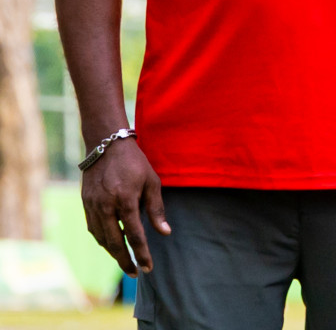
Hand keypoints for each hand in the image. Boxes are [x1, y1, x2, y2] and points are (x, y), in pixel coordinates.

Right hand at [81, 138, 169, 275]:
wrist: (106, 146)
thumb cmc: (135, 163)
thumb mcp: (152, 182)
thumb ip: (157, 209)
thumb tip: (165, 233)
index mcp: (125, 201)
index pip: (134, 235)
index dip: (142, 254)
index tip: (148, 267)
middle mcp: (106, 207)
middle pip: (114, 243)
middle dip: (125, 260)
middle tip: (135, 273)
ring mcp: (93, 206)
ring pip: (101, 238)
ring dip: (113, 253)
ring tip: (125, 261)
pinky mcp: (85, 204)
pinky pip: (93, 229)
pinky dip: (102, 240)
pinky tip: (111, 244)